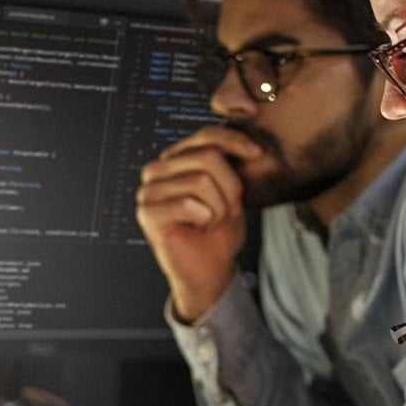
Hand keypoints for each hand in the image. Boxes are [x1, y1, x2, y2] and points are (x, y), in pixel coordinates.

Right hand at [136, 125, 262, 320]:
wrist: (211, 270)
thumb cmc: (220, 231)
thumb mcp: (231, 190)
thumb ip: (229, 162)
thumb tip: (245, 136)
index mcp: (176, 158)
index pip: (206, 135)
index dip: (235, 140)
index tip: (258, 153)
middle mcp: (158, 169)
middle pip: (207, 156)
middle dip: (230, 186)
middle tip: (226, 209)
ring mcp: (149, 190)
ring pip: (200, 180)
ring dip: (217, 207)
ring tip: (210, 221)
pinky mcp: (147, 212)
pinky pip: (188, 204)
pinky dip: (204, 219)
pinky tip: (198, 228)